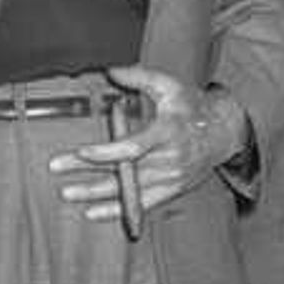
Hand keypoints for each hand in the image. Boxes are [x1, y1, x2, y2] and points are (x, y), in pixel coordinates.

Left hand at [54, 68, 240, 225]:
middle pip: (125, 169)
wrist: (225, 133)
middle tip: (58, 167)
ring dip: (96, 194)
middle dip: (88, 171)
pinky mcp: (173, 189)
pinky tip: (93, 212)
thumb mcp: (171, 86)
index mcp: (169, 131)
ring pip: (130, 190)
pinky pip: (143, 205)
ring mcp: (172, 177)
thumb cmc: (193, 107)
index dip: (107, 152)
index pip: (134, 146)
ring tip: (68, 193)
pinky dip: (118, 211)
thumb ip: (140, 77)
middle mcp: (170, 158)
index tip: (81, 152)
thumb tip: (111, 70)